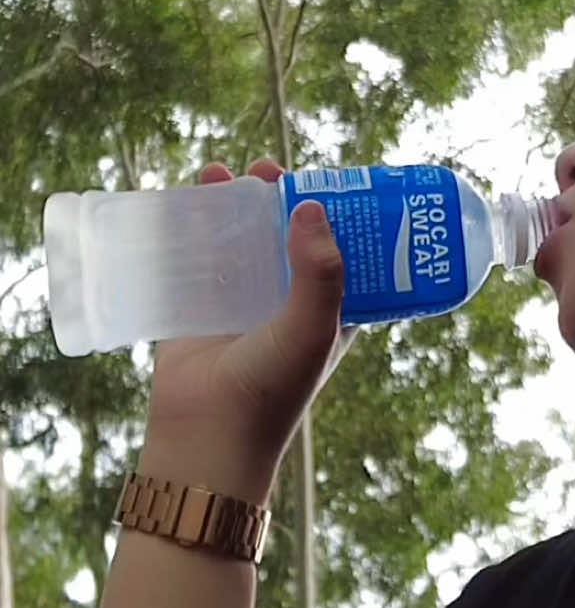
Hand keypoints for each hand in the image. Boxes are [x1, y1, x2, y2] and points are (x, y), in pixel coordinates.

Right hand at [143, 158, 359, 481]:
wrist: (207, 436)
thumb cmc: (273, 390)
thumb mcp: (312, 328)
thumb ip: (321, 272)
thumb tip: (312, 207)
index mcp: (333, 309)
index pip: (348, 251)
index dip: (345, 215)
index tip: (336, 179)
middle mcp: (291, 300)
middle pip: (292, 235)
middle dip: (285, 199)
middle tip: (273, 171)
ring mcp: (246, 301)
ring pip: (246, 239)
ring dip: (239, 203)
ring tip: (231, 172)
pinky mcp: (202, 304)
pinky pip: (201, 255)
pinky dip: (197, 223)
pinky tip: (192, 194)